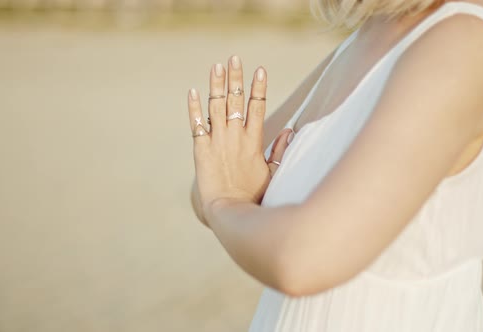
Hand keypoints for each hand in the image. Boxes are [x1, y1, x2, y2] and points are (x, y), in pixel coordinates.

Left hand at [187, 56, 292, 223]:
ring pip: (216, 107)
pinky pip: (196, 125)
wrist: (230, 212)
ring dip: (216, 85)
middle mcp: (235, 136)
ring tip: (216, 66)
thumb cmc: (254, 196)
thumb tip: (290, 130)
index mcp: (254, 141)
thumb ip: (280, 150)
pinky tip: (192, 92)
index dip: (258, 87)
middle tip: (234, 58)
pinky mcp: (201, 150)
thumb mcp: (272, 173)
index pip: (257, 107)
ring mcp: (217, 141)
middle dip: (236, 77)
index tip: (260, 69)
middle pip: (236, 100)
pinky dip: (194, 108)